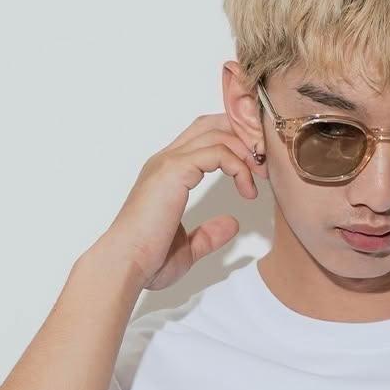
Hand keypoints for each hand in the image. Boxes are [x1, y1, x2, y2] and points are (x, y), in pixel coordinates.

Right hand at [101, 114, 264, 290]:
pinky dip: (238, 165)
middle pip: (210, 124)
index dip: (232, 143)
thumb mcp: (188, 247)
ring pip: (216, 134)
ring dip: (245, 151)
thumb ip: (209, 234)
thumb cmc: (147, 260)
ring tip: (259, 177)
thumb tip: (232, 224)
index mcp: (165, 174)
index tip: (255, 171)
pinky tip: (247, 189)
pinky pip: (217, 153)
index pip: (201, 137)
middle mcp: (165, 161)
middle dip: (243, 137)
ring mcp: (168, 163)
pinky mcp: (174, 172)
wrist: (126, 265)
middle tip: (263, 165)